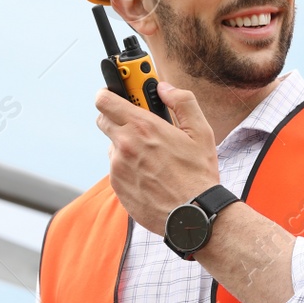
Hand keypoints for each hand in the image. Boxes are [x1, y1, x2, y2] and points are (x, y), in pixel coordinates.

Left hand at [94, 82, 220, 234]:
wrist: (192, 215)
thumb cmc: (198, 174)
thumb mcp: (200, 132)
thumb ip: (182, 102)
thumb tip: (165, 88)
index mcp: (142, 127)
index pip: (104, 100)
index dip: (108, 94)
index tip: (117, 94)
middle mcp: (124, 144)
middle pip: (103, 120)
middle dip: (116, 117)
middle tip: (137, 122)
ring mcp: (118, 167)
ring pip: (112, 146)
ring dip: (125, 145)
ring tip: (152, 156)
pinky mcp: (117, 186)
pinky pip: (117, 168)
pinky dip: (128, 167)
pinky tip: (150, 174)